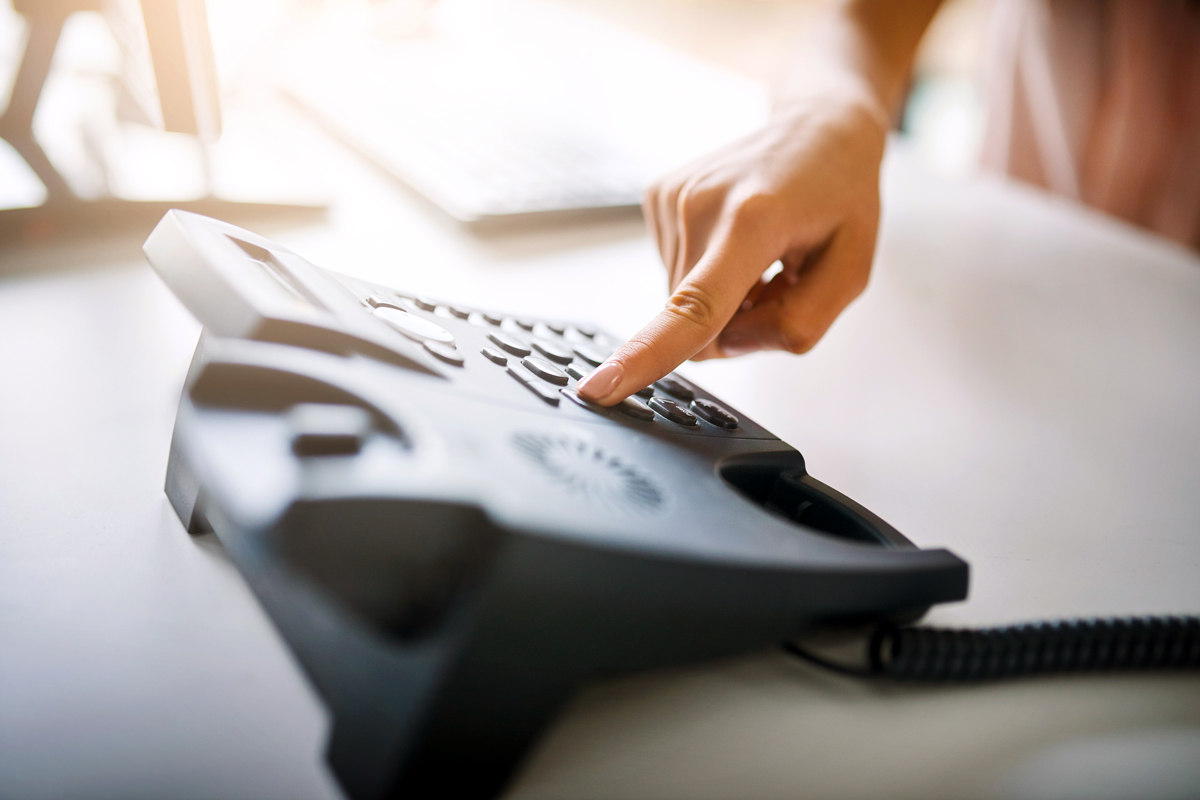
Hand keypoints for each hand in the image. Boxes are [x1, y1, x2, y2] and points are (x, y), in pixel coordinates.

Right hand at [577, 92, 887, 405]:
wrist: (818, 129)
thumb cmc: (840, 199)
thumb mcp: (851, 273)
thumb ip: (797, 326)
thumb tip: (722, 344)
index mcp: (753, 221)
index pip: (695, 307)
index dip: (648, 354)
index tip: (599, 388)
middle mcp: (701, 205)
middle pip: (695, 322)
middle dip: (736, 321)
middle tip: (777, 277)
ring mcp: (672, 197)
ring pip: (681, 301)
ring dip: (723, 295)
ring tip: (759, 252)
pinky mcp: (656, 197)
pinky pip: (675, 273)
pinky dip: (706, 271)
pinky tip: (735, 238)